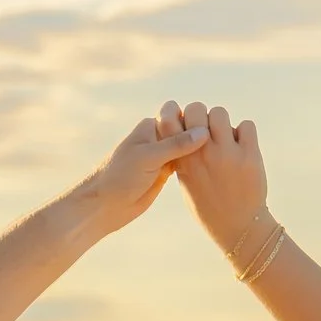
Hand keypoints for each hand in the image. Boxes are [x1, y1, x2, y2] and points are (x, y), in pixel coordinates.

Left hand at [76, 115, 210, 236]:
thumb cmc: (120, 176)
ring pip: (187, 149)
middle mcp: (158, 138)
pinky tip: (206, 170)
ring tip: (215, 159)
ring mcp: (162, 156)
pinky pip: (184, 164)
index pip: (180, 115)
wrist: (106, 205)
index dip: (194, 122)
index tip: (208, 134)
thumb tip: (204, 132)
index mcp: (151, 126)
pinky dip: (194, 165)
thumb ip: (176, 145)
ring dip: (198, 153)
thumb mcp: (149, 157)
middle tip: (214, 149)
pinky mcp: (165, 172)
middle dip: (199, 138)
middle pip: (186, 131)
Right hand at [156, 100, 268, 258]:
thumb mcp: (187, 184)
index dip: (179, 116)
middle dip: (201, 115)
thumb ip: (184, 158)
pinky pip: (246, 125)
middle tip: (208, 131)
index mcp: (184, 162)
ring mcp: (227, 154)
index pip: (170, 121)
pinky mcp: (249, 155)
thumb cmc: (209, 206)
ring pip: (220, 113)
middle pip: (196, 108)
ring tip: (227, 140)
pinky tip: (243, 147)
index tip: (186, 124)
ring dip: (223, 123)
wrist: (238, 227)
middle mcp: (203, 154)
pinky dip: (245, 133)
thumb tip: (185, 128)